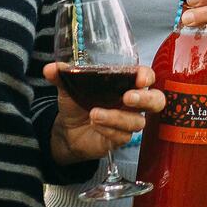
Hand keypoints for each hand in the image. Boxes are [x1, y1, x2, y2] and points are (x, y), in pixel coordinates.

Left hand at [46, 63, 164, 165]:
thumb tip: (50, 68)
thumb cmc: (77, 103)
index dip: (147, 76)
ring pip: (137, 121)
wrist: (67, 130)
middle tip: (128, 98)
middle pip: (156, 101)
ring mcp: (128, 122)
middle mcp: (132, 103)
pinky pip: (123, 136)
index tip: (140, 78)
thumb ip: (62, 76)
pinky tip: (95, 124)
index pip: (146, 77)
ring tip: (94, 114)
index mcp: (125, 83)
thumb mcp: (68, 87)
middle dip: (146, 99)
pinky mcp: (121, 138)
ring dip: (116, 117)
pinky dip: (108, 129)